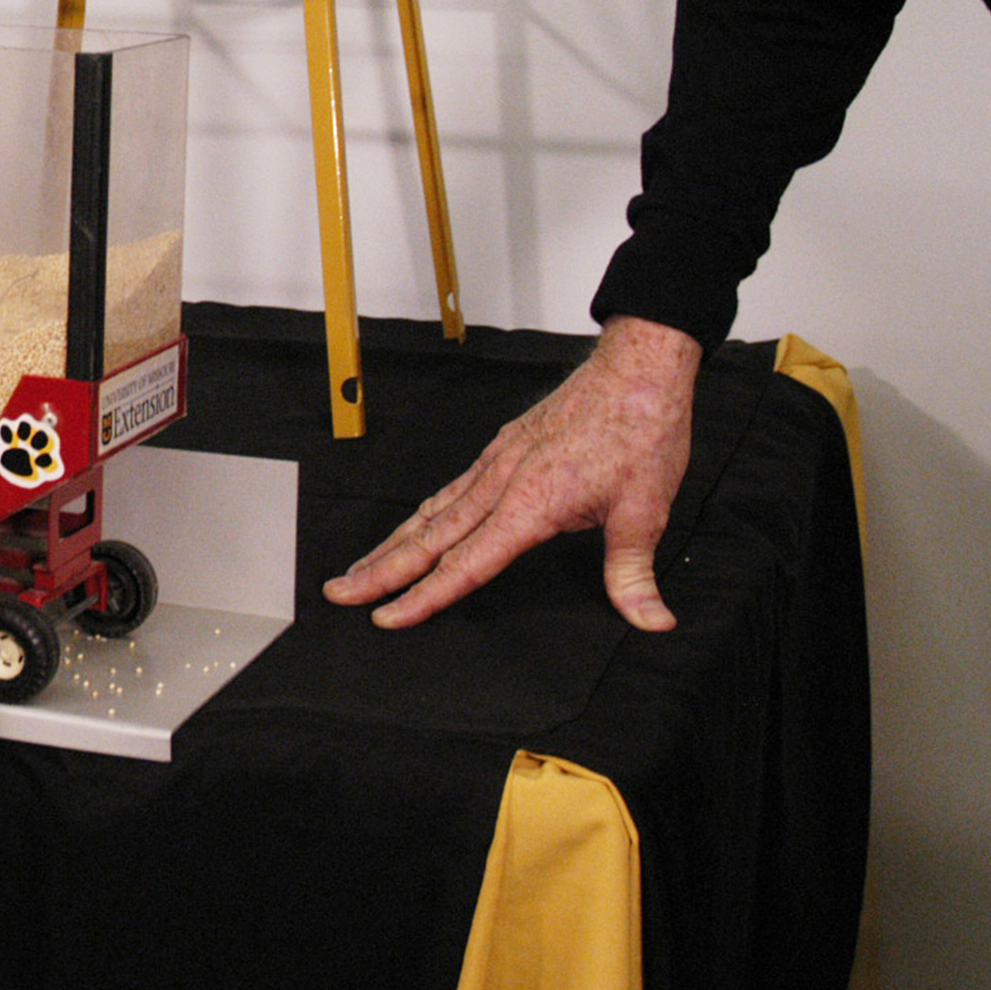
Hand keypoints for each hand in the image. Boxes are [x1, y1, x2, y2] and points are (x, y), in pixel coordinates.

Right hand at [326, 316, 699, 630]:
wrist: (637, 368)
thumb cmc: (640, 429)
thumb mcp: (647, 510)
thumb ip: (634, 573)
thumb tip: (651, 621)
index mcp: (531, 503)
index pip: (465, 564)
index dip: (425, 597)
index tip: (388, 617)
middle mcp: (502, 482)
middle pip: (428, 537)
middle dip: (381, 569)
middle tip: (339, 592)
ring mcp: (498, 462)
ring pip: (432, 511)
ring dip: (393, 543)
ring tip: (362, 567)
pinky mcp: (504, 447)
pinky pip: (453, 488)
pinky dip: (425, 512)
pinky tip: (418, 522)